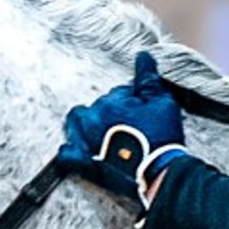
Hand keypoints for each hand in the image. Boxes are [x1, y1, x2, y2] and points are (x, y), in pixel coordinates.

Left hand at [60, 51, 187, 207]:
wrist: (158, 173)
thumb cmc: (161, 138)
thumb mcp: (161, 103)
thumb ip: (148, 79)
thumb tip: (142, 56)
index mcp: (111, 102)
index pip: (117, 94)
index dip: (130, 102)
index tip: (140, 114)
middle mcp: (93, 118)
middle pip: (96, 107)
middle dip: (109, 112)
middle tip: (125, 126)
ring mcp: (86, 141)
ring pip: (76, 124)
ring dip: (86, 125)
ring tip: (103, 134)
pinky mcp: (85, 163)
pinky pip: (67, 154)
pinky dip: (71, 152)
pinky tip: (81, 151)